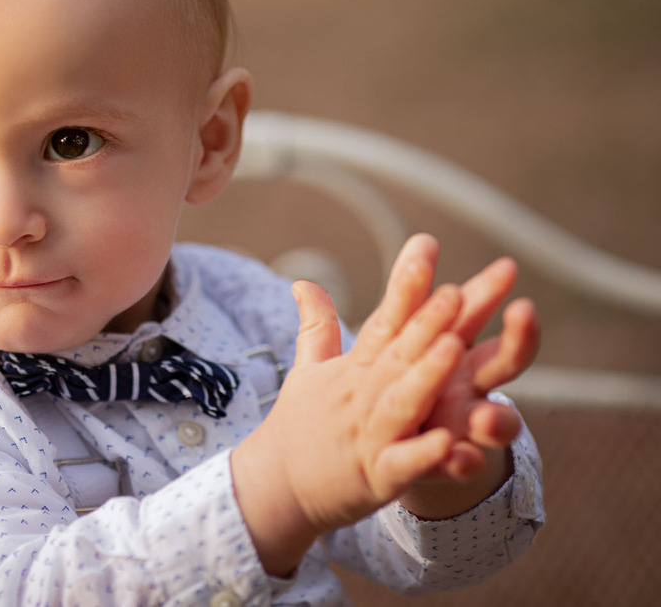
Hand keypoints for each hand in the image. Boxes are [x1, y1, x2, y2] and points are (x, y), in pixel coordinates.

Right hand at [231, 234, 466, 574]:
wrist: (276, 487)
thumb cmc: (298, 426)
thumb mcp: (307, 371)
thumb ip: (315, 325)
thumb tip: (302, 281)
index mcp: (355, 369)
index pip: (385, 318)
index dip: (407, 282)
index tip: (428, 245)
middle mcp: (362, 395)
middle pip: (400, 353)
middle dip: (429, 321)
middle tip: (457, 290)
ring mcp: (368, 434)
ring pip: (403, 402)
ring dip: (425, 376)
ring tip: (452, 349)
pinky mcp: (376, 476)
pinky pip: (404, 464)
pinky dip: (425, 454)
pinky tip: (451, 442)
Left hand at [398, 248, 539, 516]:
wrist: (401, 454)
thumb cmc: (408, 388)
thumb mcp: (398, 343)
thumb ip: (400, 299)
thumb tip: (398, 246)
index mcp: (453, 353)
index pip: (475, 317)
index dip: (488, 293)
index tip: (506, 265)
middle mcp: (469, 387)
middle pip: (504, 360)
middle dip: (519, 337)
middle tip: (526, 310)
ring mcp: (464, 426)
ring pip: (494, 419)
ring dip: (494, 414)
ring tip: (488, 412)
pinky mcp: (449, 463)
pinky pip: (460, 464)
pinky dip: (461, 460)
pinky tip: (457, 456)